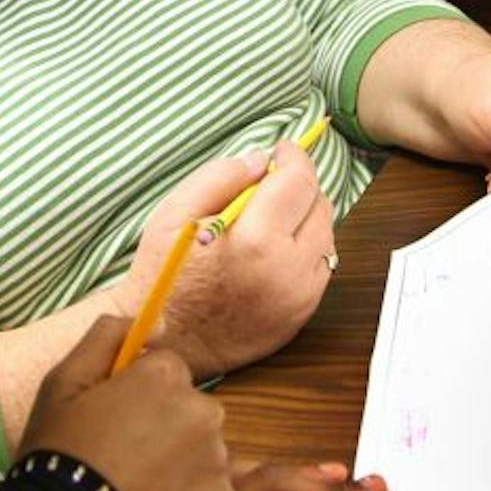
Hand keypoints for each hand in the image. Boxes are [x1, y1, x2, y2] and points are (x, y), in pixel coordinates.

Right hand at [18, 316, 233, 490]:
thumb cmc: (57, 459)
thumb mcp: (61, 383)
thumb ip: (107, 337)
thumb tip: (158, 320)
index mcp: (164, 376)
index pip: (166, 370)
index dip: (137, 396)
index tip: (113, 423)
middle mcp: (201, 410)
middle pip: (191, 409)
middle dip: (165, 427)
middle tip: (122, 461)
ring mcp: (217, 459)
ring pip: (204, 450)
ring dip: (180, 464)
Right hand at [122, 145, 333, 377]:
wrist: (163, 341)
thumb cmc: (165, 274)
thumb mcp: (176, 212)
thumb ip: (221, 176)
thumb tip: (261, 161)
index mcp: (256, 241)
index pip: (299, 181)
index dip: (294, 156)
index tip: (283, 149)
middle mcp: (287, 271)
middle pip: (320, 206)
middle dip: (300, 186)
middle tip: (273, 183)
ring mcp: (299, 297)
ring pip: (327, 237)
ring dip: (306, 218)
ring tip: (271, 219)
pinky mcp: (301, 316)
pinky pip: (321, 268)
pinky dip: (305, 250)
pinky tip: (275, 250)